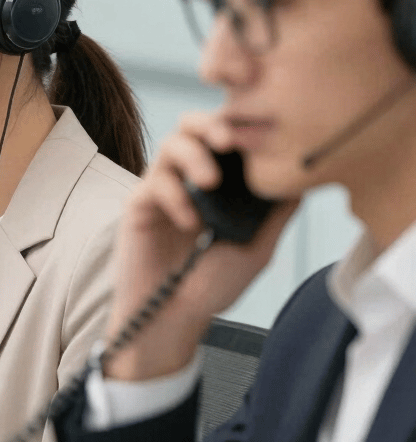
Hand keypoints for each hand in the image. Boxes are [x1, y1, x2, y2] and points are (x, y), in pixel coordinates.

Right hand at [103, 113, 298, 380]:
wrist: (174, 317)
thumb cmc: (214, 285)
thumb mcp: (258, 247)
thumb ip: (276, 211)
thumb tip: (302, 175)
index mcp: (220, 182)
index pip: (227, 135)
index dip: (242, 124)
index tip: (262, 132)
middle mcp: (188, 178)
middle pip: (193, 125)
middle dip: (212, 124)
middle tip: (229, 140)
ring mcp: (162, 189)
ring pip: (171, 143)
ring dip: (193, 155)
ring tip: (210, 182)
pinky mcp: (139, 205)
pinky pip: (154, 183)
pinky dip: (174, 196)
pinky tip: (191, 223)